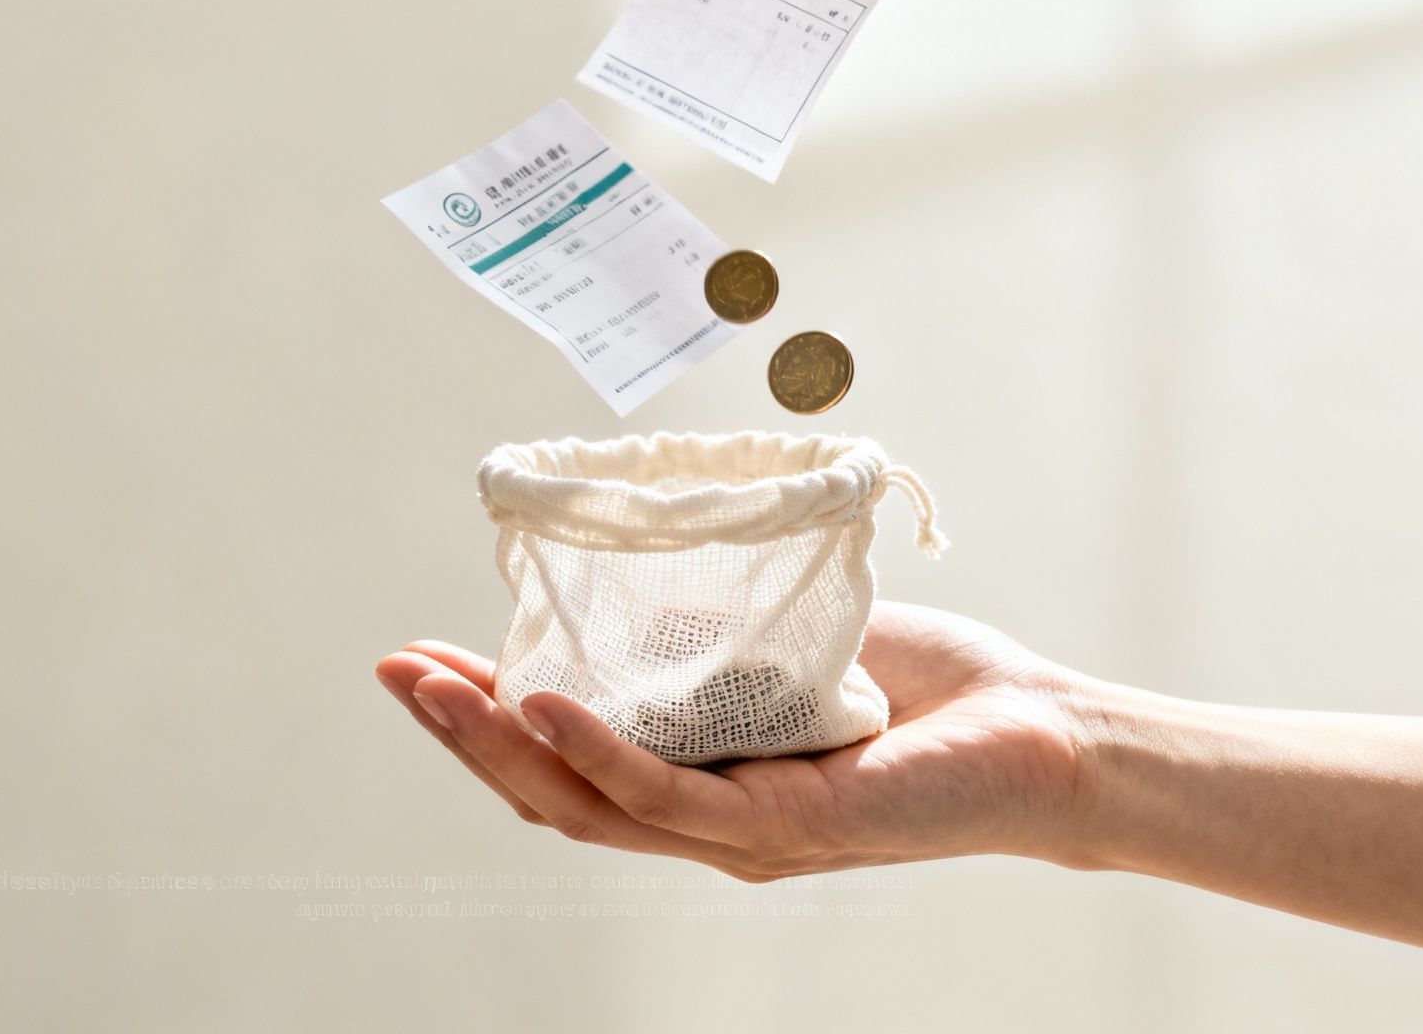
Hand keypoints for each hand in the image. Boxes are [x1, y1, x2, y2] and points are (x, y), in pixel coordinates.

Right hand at [373, 602, 1096, 880]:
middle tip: (394, 672)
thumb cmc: (917, 688)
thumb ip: (701, 634)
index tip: (419, 658)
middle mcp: (702, 821)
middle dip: (462, 732)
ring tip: (434, 689)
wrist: (1029, 730)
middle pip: (551, 792)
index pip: (564, 760)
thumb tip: (619, 588)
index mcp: (694, 782)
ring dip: (500, 744)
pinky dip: (596, 753)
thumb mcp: (782, 643)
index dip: (483, 716)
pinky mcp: (785, 826)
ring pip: (589, 804)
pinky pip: (668, 796)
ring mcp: (737, 833)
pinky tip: (543, 708)